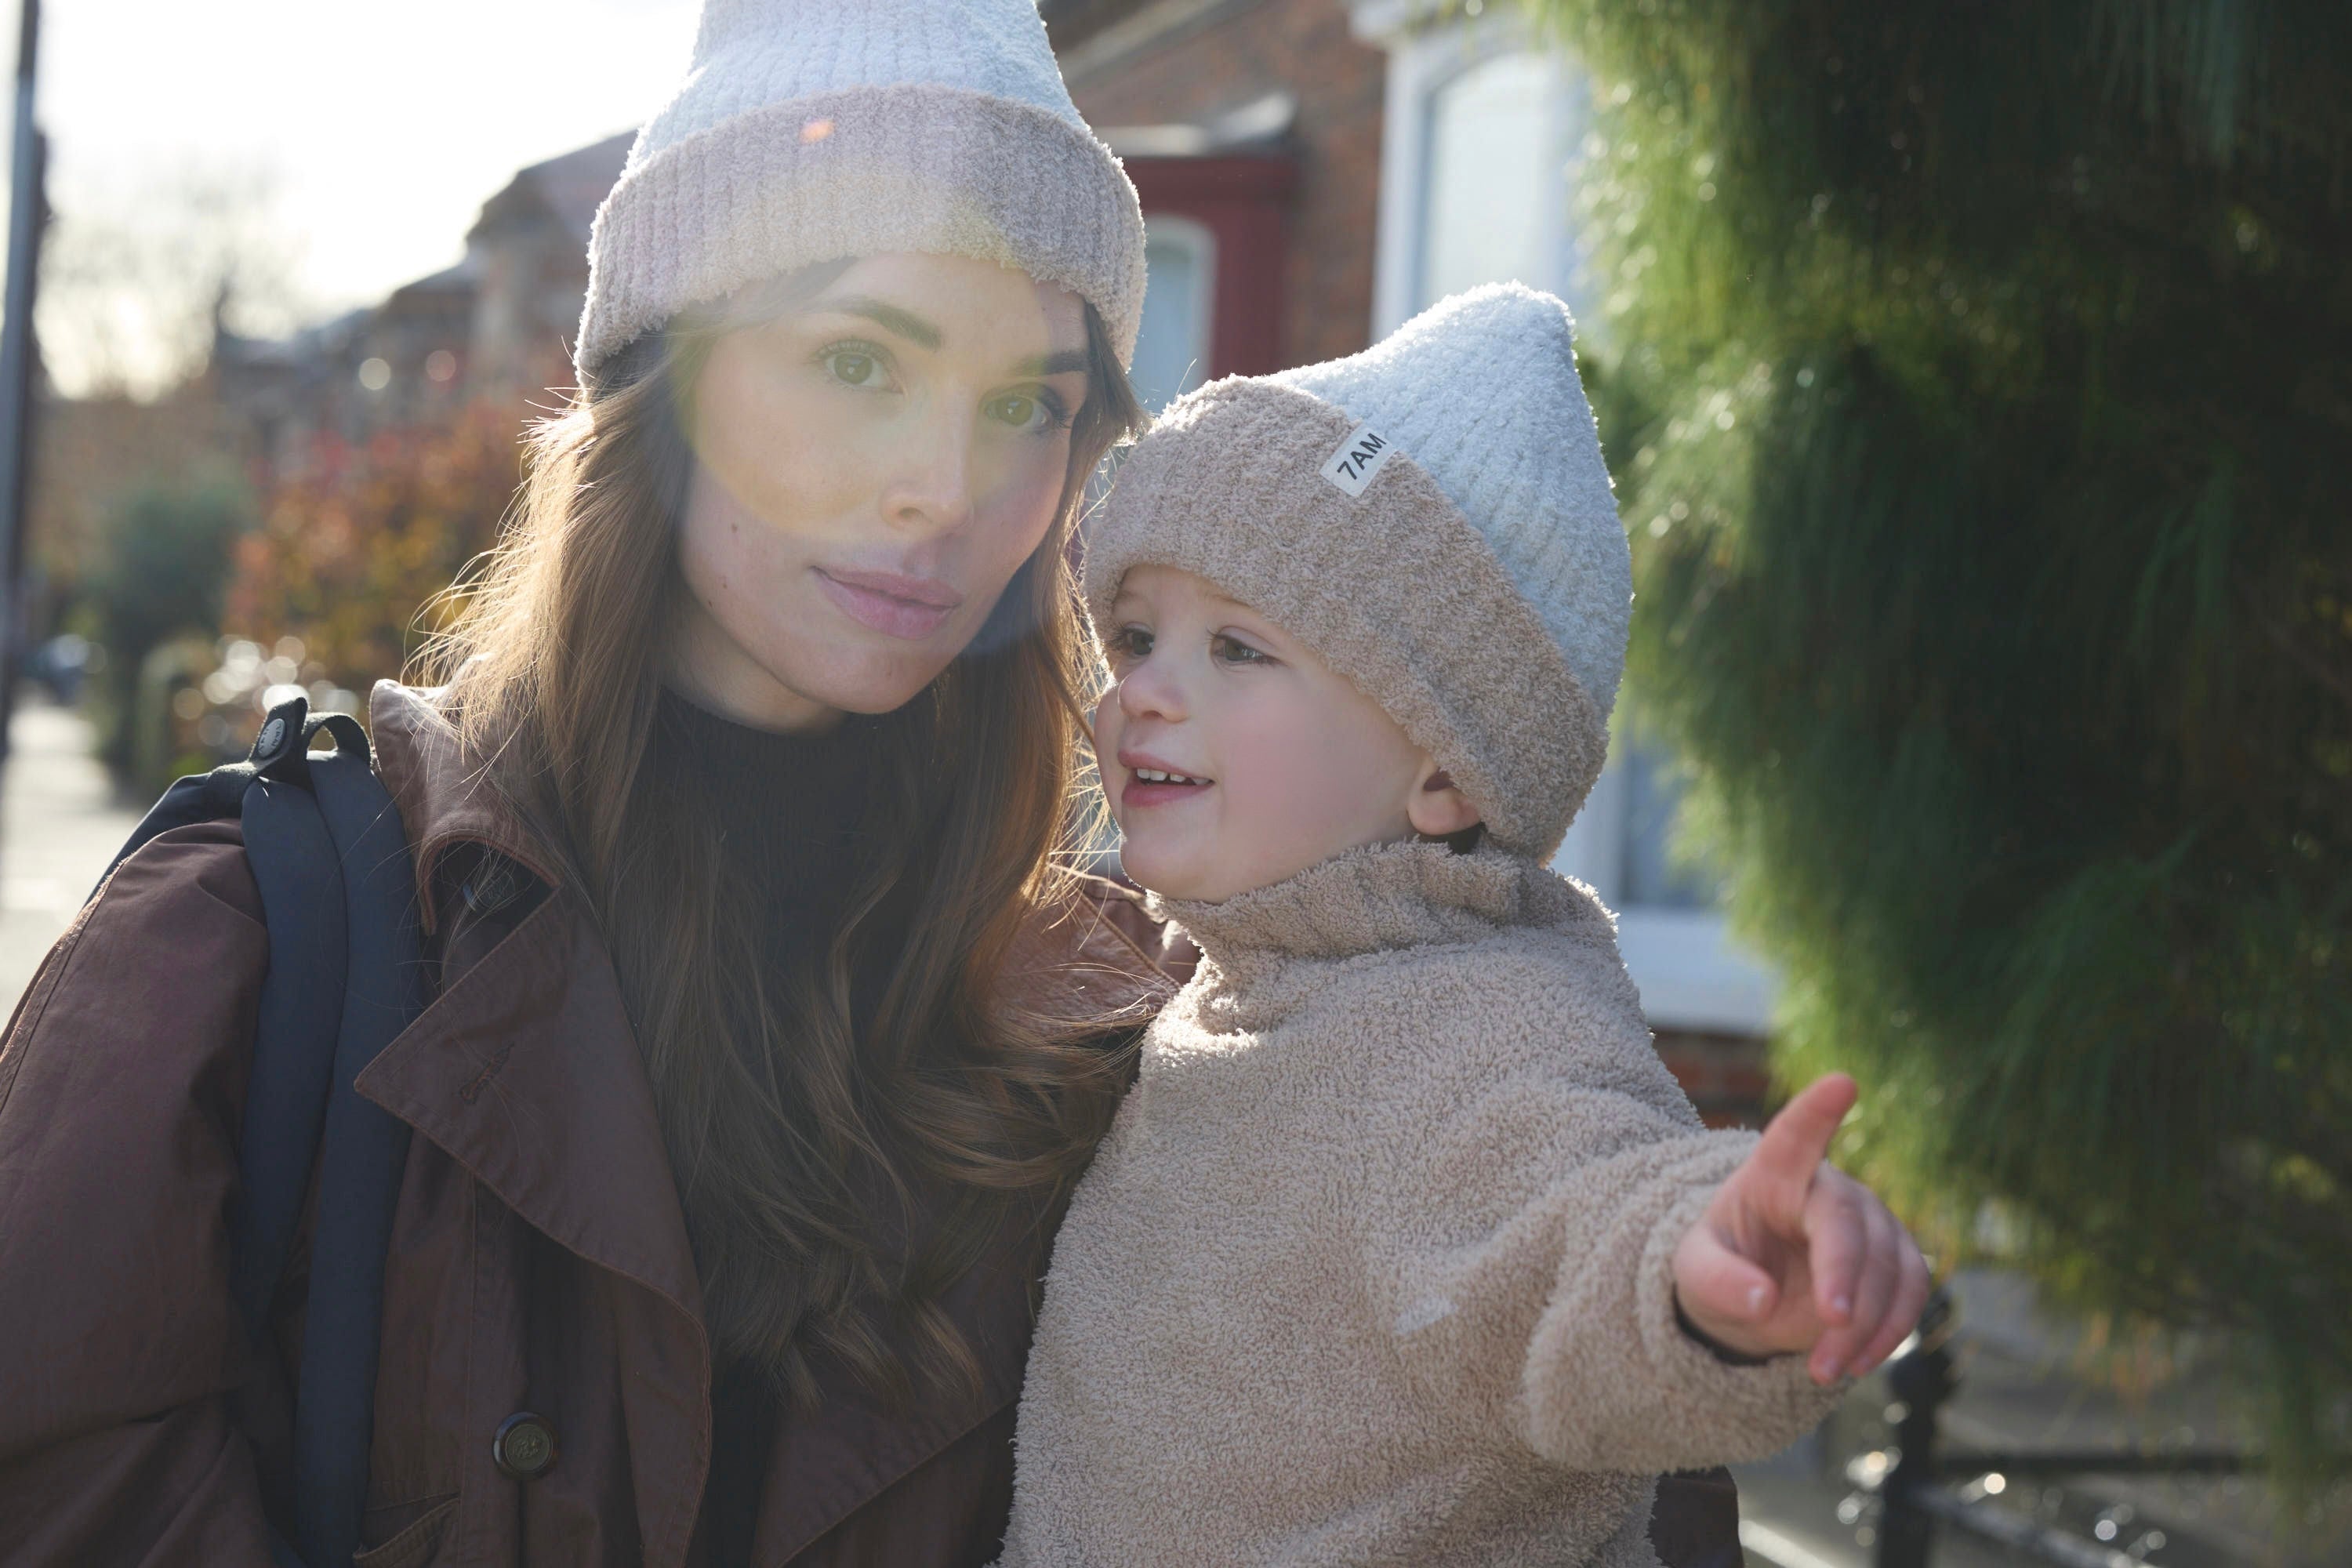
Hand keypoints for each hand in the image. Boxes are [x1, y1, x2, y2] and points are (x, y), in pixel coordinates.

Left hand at [1670, 1073, 1931, 1383]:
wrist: (1753, 1293)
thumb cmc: (1720, 1268)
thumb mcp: (1694, 1276)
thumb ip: (1719, 1283)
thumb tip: (1762, 1299)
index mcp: (1771, 1173)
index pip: (1795, 1135)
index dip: (1818, 1111)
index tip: (1843, 1083)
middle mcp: (1826, 1188)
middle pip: (1849, 1221)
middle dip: (1846, 1274)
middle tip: (1830, 1324)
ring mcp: (1869, 1220)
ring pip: (1889, 1264)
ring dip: (1867, 1322)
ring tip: (1824, 1369)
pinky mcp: (1897, 1256)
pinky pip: (1912, 1290)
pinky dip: (1891, 1331)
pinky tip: (1857, 1363)